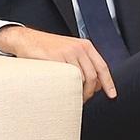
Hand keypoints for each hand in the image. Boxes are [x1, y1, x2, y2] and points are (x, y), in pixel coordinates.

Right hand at [0, 25, 116, 101]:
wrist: (27, 39)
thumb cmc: (48, 48)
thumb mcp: (70, 51)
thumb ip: (83, 63)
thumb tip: (95, 84)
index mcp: (85, 46)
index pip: (102, 67)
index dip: (108, 83)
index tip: (112, 95)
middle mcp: (78, 48)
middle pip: (92, 76)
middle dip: (90, 92)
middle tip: (83, 100)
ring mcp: (66, 53)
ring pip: (79, 78)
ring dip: (78, 92)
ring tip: (73, 98)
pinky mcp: (53, 58)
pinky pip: (64, 78)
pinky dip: (66, 88)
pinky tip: (63, 92)